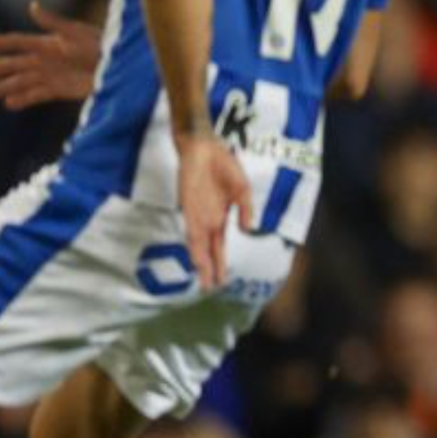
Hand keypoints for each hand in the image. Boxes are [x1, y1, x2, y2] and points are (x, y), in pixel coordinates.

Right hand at [0, 0, 101, 108]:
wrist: (121, 67)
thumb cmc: (102, 45)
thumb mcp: (78, 33)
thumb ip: (54, 23)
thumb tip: (32, 6)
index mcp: (48, 43)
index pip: (17, 43)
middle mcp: (45, 59)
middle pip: (12, 65)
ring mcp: (51, 75)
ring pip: (20, 81)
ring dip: (2, 86)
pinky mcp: (60, 89)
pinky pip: (37, 95)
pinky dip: (23, 100)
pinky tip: (8, 103)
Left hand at [176, 133, 253, 289]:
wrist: (204, 148)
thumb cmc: (223, 165)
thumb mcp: (242, 189)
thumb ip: (246, 210)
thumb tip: (248, 230)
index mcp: (220, 217)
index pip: (219, 247)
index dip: (220, 264)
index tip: (223, 281)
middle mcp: (206, 220)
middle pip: (207, 251)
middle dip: (209, 270)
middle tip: (210, 289)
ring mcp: (196, 214)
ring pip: (197, 245)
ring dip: (200, 262)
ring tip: (203, 280)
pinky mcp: (188, 206)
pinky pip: (191, 229)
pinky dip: (194, 245)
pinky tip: (196, 257)